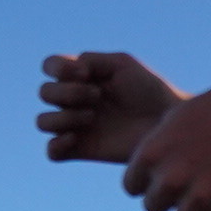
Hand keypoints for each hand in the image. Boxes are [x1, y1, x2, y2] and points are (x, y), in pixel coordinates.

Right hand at [39, 52, 180, 164]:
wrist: (168, 123)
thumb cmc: (150, 90)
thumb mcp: (123, 64)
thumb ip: (92, 59)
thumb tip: (70, 71)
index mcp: (81, 77)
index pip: (50, 66)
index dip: (58, 68)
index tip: (87, 73)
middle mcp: (74, 101)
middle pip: (44, 93)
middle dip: (67, 92)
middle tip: (98, 96)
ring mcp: (76, 126)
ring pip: (42, 122)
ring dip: (63, 117)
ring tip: (92, 117)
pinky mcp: (82, 150)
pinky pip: (51, 152)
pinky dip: (57, 144)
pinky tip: (77, 138)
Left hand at [120, 65, 210, 210]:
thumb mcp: (178, 117)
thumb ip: (159, 146)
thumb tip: (150, 168)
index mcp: (152, 152)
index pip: (132, 188)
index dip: (151, 183)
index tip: (170, 177)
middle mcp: (170, 177)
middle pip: (153, 210)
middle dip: (171, 202)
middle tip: (194, 189)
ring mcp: (199, 196)